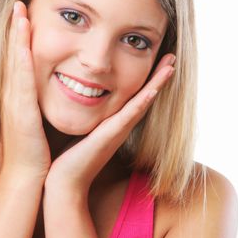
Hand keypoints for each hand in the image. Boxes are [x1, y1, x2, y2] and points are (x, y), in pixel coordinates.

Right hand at [0, 1, 49, 179]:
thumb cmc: (34, 150)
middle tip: (19, 3)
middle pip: (13, 54)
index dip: (19, 38)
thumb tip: (49, 90)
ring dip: (17, 36)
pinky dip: (21, 58)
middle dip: (15, 28)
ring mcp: (14, 101)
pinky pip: (21, 79)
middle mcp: (12, 95)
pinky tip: (23, 42)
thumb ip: (38, 103)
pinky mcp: (21, 110)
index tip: (24, 16)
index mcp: (18, 96)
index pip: (18, 60)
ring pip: (15, 61)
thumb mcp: (35, 121)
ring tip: (19, 11)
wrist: (27, 175)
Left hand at [44, 54, 175, 193]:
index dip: (146, 78)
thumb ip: (81, 114)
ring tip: (171, 63)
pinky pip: (132, 113)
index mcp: (113, 121)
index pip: (132, 94)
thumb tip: (75, 94)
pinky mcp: (112, 134)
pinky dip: (145, 99)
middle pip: (145, 95)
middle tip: (172, 56)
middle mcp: (120, 124)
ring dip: (158, 82)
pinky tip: (154, 87)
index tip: (156, 59)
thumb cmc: (68, 157)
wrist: (65, 182)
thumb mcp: (78, 128)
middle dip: (159, 76)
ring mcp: (119, 129)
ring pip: (144, 100)